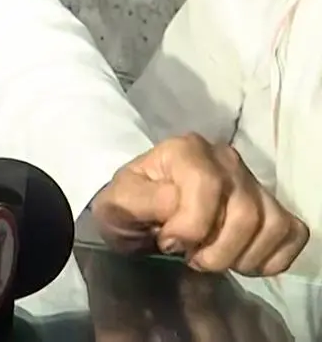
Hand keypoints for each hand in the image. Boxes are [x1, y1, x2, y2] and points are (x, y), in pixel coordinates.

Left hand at [90, 134, 306, 275]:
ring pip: (272, 225)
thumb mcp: (118, 203)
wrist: (139, 212)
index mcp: (186, 150)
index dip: (188, 227)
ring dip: (242, 257)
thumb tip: (176, 205)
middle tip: (191, 257)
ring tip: (213, 259)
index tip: (166, 242)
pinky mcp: (270, 206)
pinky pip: (292, 232)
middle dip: (216, 251)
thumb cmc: (129, 205)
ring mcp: (252, 182)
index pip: (207, 187)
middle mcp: (225, 159)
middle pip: (245, 213)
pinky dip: (271, 257)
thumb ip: (141, 200)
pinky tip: (241, 261)